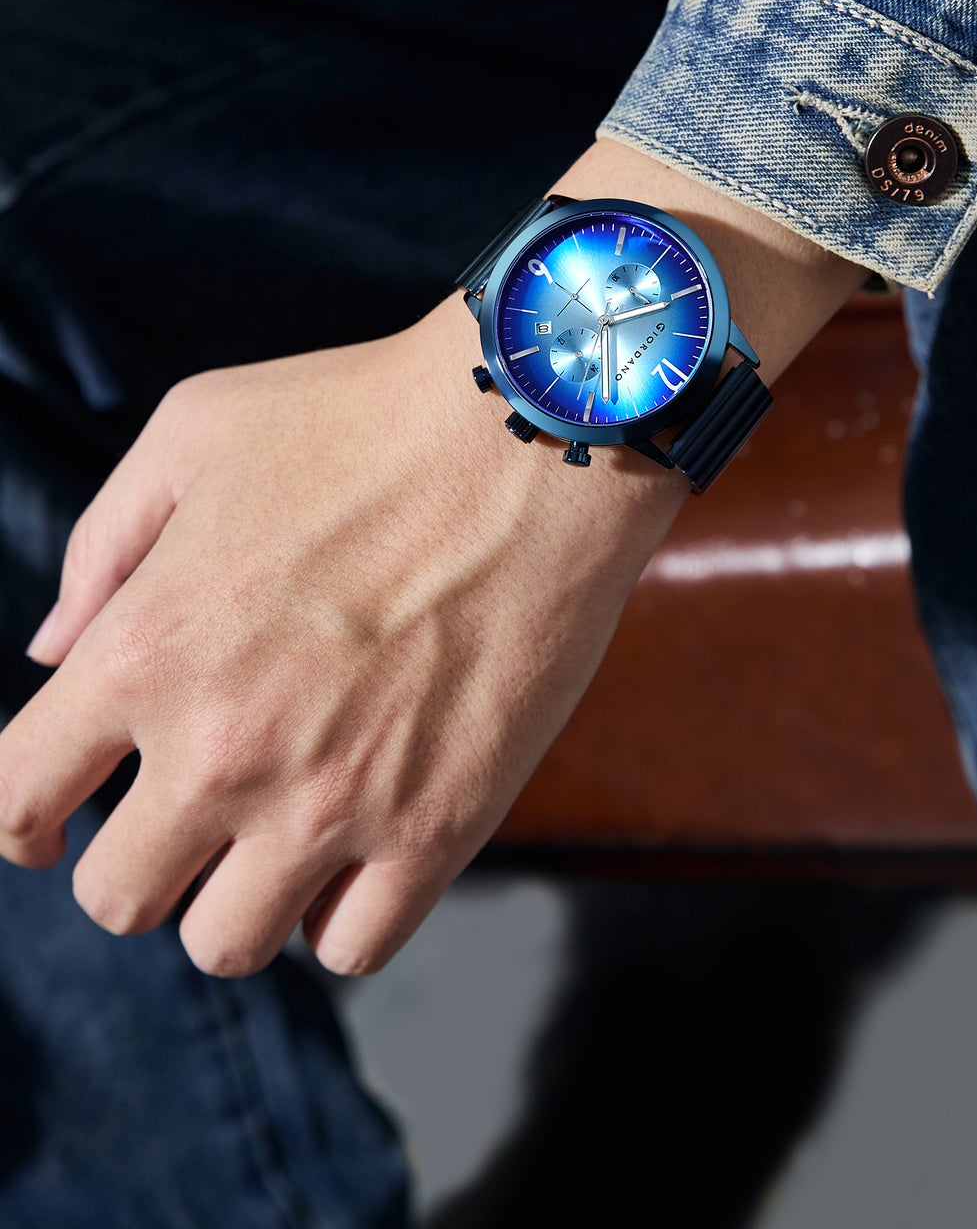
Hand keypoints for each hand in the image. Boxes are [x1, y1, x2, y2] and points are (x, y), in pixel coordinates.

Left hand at [1, 137, 863, 979]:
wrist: (537, 435)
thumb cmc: (363, 416)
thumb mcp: (196, 431)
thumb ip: (104, 546)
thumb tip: (55, 651)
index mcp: (147, 648)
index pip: (14, 797)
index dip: (16, 817)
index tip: (46, 817)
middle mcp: (223, 747)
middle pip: (117, 898)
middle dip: (134, 861)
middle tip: (185, 810)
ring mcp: (333, 801)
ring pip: (226, 945)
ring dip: (234, 898)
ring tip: (276, 832)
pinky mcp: (439, 827)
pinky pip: (351, 947)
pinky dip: (339, 912)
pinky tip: (356, 845)